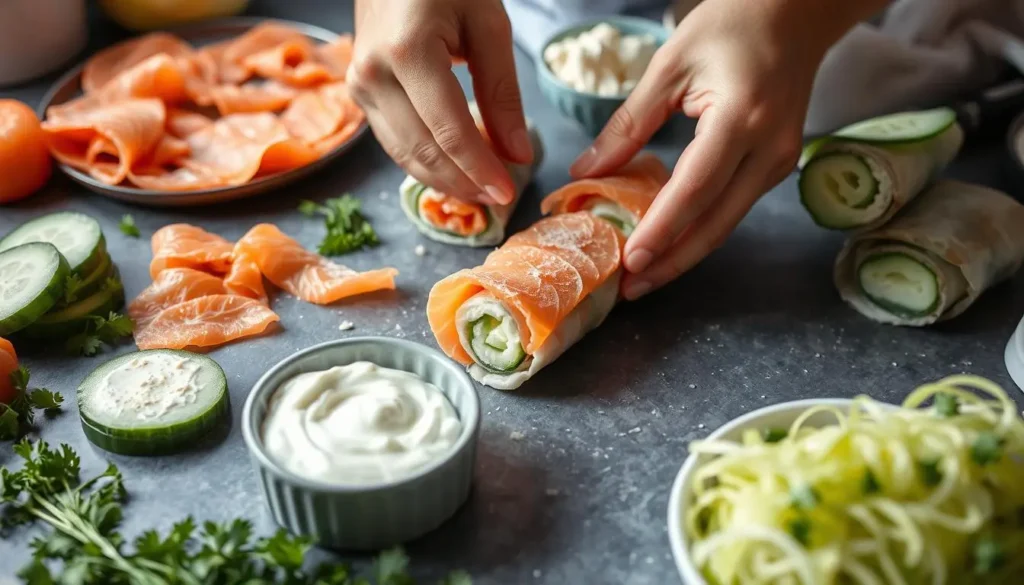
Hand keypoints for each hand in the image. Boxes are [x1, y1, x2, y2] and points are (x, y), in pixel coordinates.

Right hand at [348, 0, 533, 204]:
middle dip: (464, 182)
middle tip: (501, 198)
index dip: (480, 169)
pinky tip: (456, 172)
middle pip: (423, 151)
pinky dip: (425, 163)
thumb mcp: (488, 26)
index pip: (449, 132)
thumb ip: (502, 93)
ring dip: (445, 180)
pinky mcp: (359, 93)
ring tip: (482, 192)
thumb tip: (518, 155)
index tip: (508, 193)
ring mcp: (360, 86)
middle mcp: (373, 75)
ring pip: (404, 154)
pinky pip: (394, 141)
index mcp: (408, 53)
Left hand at [570, 0, 883, 299]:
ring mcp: (780, 161)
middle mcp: (769, 148)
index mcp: (741, 118)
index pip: (696, 188)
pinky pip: (734, 207)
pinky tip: (669, 242)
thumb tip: (585, 171)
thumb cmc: (732, 24)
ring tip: (643, 277)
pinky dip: (700, 229)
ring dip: (685, 253)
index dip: (662, 229)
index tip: (630, 262)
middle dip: (672, 261)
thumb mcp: (670, 65)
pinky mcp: (778, 165)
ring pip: (728, 223)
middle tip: (630, 289)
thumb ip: (629, 123)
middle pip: (717, 223)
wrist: (796, 13)